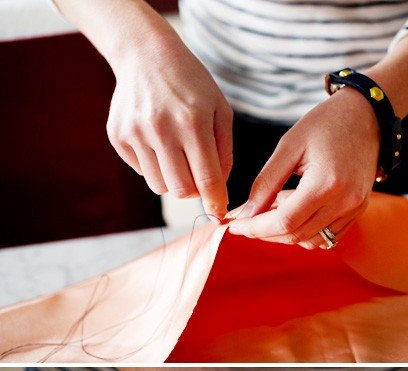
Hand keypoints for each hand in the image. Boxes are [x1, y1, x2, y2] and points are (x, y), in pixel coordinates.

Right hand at [107, 35, 232, 217]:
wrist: (145, 55)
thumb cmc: (191, 85)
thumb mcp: (220, 110)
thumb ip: (224, 153)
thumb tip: (218, 192)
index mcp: (192, 122)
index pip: (207, 179)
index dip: (215, 201)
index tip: (219, 213)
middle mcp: (161, 129)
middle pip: (181, 191)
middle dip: (194, 190)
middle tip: (197, 173)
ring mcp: (135, 133)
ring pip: (159, 186)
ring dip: (172, 178)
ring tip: (176, 152)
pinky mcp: (118, 136)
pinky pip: (142, 171)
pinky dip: (153, 164)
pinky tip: (156, 139)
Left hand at [227, 86, 379, 248]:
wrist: (367, 116)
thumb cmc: (326, 123)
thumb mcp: (290, 145)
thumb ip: (266, 182)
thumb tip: (246, 213)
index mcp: (326, 183)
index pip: (285, 221)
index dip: (256, 228)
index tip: (234, 226)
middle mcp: (344, 202)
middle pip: (296, 235)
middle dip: (265, 233)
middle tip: (245, 221)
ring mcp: (354, 209)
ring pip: (311, 240)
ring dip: (285, 233)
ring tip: (271, 209)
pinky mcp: (358, 211)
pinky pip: (327, 236)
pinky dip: (305, 232)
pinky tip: (294, 211)